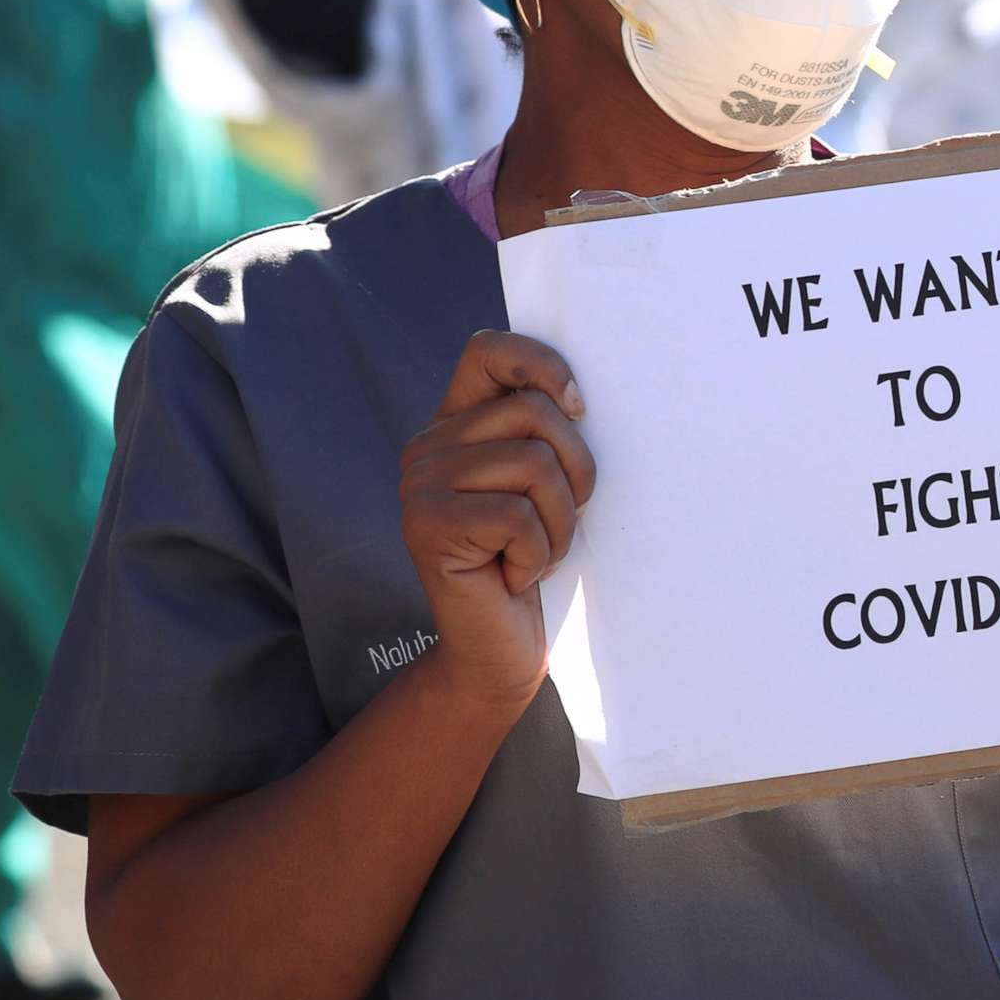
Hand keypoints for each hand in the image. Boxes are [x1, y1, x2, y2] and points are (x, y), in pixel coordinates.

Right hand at [398, 331, 596, 715]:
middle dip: (576, 472)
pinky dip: (539, 552)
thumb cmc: (535, 558)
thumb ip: (546, 433)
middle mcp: (428, 446)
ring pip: (533, 464)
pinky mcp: (428, 526)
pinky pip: (519, 515)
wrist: (499, 649)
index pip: (489, 350)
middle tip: (563, 518)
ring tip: (538, 550)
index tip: (579, 409)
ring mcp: (420, 486)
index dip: (542, 365)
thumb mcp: (548, 485)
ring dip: (559, 520)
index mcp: (457, 424)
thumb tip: (579, 396)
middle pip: (534, 414)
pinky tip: (518, 575)